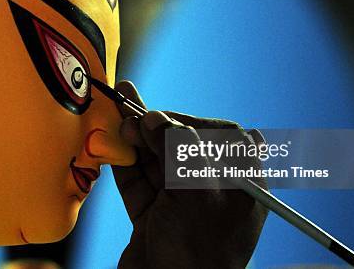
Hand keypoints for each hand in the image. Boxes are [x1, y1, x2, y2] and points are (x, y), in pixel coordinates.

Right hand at [112, 81, 267, 268]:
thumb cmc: (197, 249)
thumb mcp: (195, 190)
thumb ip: (177, 147)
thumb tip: (154, 118)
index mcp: (240, 184)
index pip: (220, 136)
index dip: (190, 121)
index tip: (162, 117)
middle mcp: (213, 192)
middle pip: (182, 147)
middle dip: (153, 126)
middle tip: (129, 105)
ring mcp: (183, 206)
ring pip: (157, 162)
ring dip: (135, 139)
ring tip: (116, 111)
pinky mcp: (156, 218)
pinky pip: (140, 183)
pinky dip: (125, 164)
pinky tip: (112, 142)